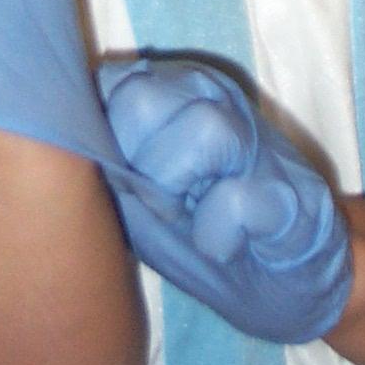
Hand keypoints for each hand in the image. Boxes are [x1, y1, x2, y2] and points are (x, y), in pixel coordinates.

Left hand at [98, 57, 352, 343]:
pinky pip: (235, 200)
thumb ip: (116, 163)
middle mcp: (215, 102)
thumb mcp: (150, 201)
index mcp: (175, 97)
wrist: (298, 279)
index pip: (111, 85)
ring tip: (191, 219)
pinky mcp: (291, 193)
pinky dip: (217, 236)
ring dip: (179, 192)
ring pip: (200, 130)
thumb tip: (66, 140)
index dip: (103, 137)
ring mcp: (257, 142)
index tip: (124, 179)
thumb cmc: (212, 234)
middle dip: (137, 160)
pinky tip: (224, 246)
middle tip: (160, 200)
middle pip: (141, 99)